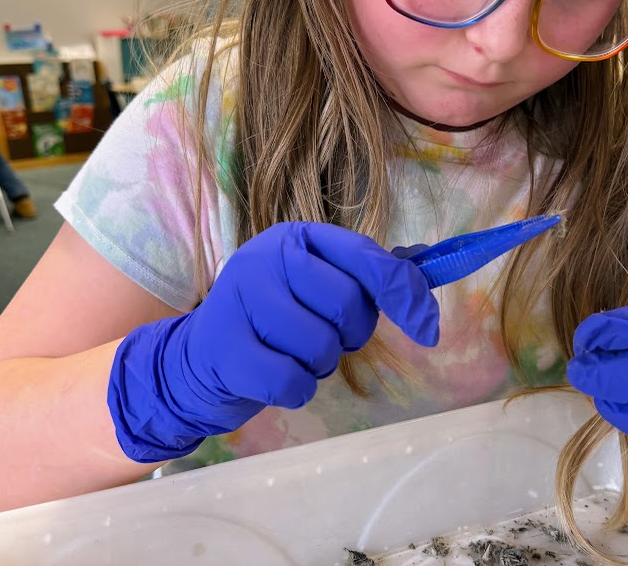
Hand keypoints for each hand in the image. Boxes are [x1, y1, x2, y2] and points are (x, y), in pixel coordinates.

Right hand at [108, 222, 439, 462]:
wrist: (199, 359)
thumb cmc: (273, 322)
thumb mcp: (314, 288)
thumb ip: (365, 279)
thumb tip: (425, 276)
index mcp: (297, 237)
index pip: (366, 257)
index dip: (405, 293)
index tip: (429, 330)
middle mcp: (267, 256)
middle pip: (349, 303)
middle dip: (350, 335)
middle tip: (324, 337)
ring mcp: (240, 297)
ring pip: (321, 346)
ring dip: (319, 364)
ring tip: (292, 355)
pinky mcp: (224, 346)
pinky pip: (292, 381)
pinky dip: (297, 390)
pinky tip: (275, 377)